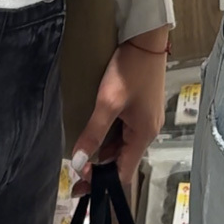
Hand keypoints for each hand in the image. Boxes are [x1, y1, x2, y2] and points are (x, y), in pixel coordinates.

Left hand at [69, 38, 167, 185]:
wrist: (146, 40)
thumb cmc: (129, 70)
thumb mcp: (107, 103)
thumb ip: (93, 134)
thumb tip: (77, 163)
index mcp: (144, 135)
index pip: (124, 173)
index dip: (103, 182)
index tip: (80, 183)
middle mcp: (148, 131)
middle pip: (123, 160)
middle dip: (100, 167)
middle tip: (75, 170)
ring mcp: (146, 120)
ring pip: (122, 145)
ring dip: (103, 152)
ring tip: (81, 154)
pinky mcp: (142, 109)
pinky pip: (124, 131)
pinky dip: (109, 137)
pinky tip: (95, 134)